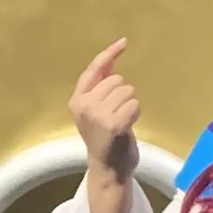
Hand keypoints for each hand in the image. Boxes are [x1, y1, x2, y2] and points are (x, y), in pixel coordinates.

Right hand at [72, 39, 141, 184]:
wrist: (108, 170)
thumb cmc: (105, 139)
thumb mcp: (97, 110)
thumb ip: (101, 86)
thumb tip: (110, 60)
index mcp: (77, 100)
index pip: (94, 70)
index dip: (109, 54)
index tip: (123, 42)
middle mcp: (83, 105)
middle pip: (116, 80)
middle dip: (123, 94)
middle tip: (117, 115)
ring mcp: (97, 114)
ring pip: (128, 92)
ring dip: (130, 105)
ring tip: (122, 122)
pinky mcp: (113, 124)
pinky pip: (134, 104)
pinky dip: (135, 114)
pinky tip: (127, 127)